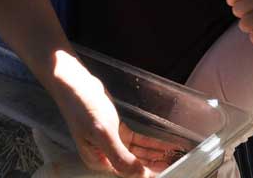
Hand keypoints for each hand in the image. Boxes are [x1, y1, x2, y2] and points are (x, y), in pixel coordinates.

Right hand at [51, 52, 172, 175]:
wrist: (75, 83)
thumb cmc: (84, 107)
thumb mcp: (102, 132)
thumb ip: (120, 156)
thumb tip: (139, 175)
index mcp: (99, 161)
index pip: (128, 173)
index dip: (148, 174)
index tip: (168, 173)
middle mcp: (105, 156)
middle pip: (135, 165)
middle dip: (156, 166)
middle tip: (178, 165)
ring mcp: (111, 142)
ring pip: (138, 154)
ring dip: (156, 155)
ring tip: (176, 158)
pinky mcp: (116, 131)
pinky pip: (137, 141)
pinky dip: (151, 143)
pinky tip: (166, 145)